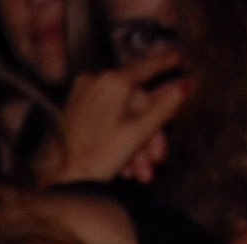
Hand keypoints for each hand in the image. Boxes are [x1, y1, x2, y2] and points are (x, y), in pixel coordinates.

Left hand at [37, 57, 186, 184]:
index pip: (147, 66)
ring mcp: (81, 99)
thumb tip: (187, 84)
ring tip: (141, 174)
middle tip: (157, 160)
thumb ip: (166, 105)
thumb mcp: (139, 132)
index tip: (180, 58)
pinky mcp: (73, 115)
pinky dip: (118, 144)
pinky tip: (124, 170)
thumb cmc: (96, 158)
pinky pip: (106, 123)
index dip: (166, 63)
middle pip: (136, 103)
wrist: (59, 183)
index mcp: (112, 82)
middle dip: (150, 135)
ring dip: (136, 147)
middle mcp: (94, 83)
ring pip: (123, 117)